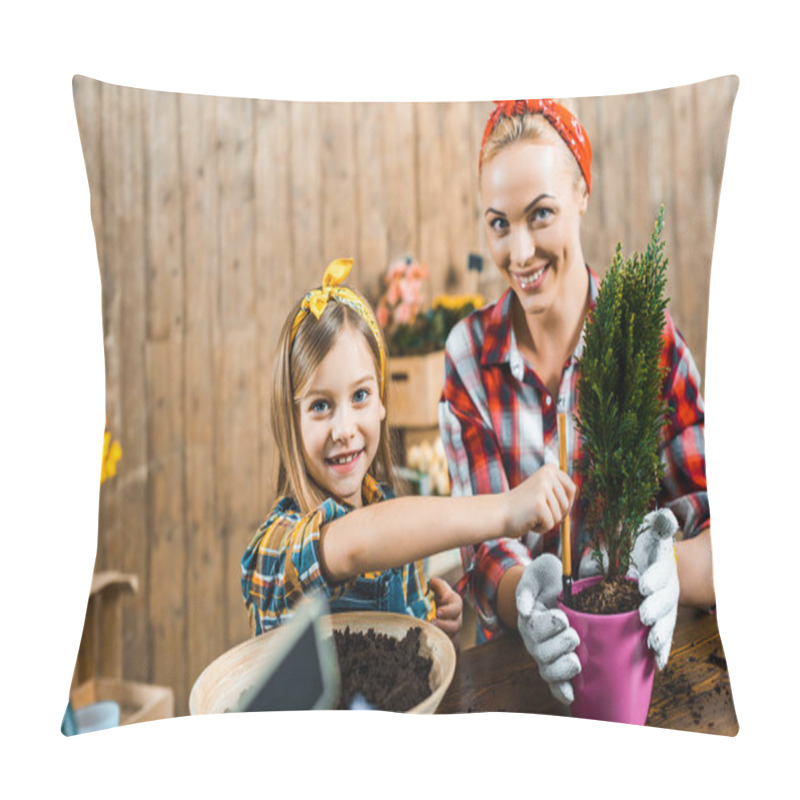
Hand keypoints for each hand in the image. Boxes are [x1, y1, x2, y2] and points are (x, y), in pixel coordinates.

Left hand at [429, 577, 462, 649]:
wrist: (443, 612)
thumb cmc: (440, 598)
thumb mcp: (440, 589)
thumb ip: (437, 585)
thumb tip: (432, 581)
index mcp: (456, 605)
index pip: (455, 608)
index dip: (447, 611)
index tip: (437, 612)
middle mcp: (457, 619)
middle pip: (454, 626)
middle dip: (443, 626)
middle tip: (431, 624)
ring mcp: (455, 632)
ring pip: (453, 638)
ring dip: (442, 638)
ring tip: (429, 635)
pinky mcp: (450, 642)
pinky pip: (449, 648)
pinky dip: (441, 648)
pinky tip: (431, 647)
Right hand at [506, 464, 574, 539]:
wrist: (498, 513)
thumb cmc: (521, 506)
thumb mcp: (542, 490)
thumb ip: (558, 490)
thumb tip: (576, 495)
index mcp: (550, 469)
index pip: (572, 489)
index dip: (565, 503)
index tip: (550, 506)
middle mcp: (548, 475)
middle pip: (567, 504)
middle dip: (555, 514)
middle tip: (536, 511)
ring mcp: (543, 489)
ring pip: (559, 517)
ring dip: (546, 522)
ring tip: (530, 514)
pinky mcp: (539, 505)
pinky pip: (550, 525)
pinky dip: (540, 528)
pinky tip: (527, 520)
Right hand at [516, 553, 580, 704]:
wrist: (560, 584)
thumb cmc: (548, 577)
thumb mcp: (538, 572)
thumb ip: (527, 588)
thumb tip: (523, 610)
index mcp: (528, 620)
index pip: (534, 630)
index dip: (549, 626)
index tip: (561, 616)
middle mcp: (534, 640)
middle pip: (541, 654)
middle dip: (561, 645)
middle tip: (574, 634)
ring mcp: (546, 653)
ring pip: (548, 671)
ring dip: (563, 667)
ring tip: (576, 659)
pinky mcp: (560, 661)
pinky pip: (556, 684)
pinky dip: (562, 691)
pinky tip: (571, 695)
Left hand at [629, 509, 679, 669]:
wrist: (654, 562)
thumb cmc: (645, 544)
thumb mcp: (648, 529)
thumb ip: (657, 524)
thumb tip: (665, 517)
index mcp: (661, 564)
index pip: (660, 571)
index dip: (654, 578)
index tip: (643, 585)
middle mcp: (667, 587)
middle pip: (665, 600)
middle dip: (656, 608)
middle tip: (644, 615)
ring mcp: (666, 606)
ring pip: (667, 621)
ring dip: (661, 633)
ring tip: (653, 642)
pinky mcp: (661, 620)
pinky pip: (664, 637)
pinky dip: (662, 650)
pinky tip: (658, 662)